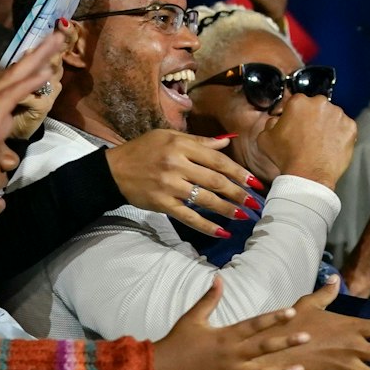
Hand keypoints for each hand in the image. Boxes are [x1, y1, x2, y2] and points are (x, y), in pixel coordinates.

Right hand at [0, 27, 69, 195]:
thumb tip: (4, 157)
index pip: (4, 84)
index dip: (23, 70)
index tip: (41, 57)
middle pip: (11, 73)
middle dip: (36, 55)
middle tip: (56, 37)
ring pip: (13, 77)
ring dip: (37, 60)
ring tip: (56, 42)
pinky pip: (9, 96)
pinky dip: (27, 84)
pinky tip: (44, 72)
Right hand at [105, 128, 256, 237]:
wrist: (114, 170)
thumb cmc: (143, 150)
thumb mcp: (169, 137)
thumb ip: (199, 141)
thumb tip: (226, 142)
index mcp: (181, 146)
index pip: (217, 161)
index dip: (239, 172)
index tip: (255, 182)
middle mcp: (177, 165)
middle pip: (215, 181)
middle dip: (238, 193)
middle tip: (255, 202)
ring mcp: (169, 186)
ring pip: (205, 200)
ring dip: (228, 210)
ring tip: (244, 216)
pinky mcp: (162, 204)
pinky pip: (189, 217)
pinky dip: (207, 226)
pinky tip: (222, 232)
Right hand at [150, 275, 313, 369]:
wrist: (162, 367)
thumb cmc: (178, 340)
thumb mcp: (193, 317)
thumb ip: (209, 298)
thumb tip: (219, 277)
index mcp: (226, 335)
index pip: (254, 324)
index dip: (273, 317)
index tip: (292, 312)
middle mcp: (231, 354)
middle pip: (263, 347)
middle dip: (286, 342)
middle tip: (307, 337)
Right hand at [249, 93, 356, 188]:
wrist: (308, 175)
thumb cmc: (287, 157)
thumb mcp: (265, 138)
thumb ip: (271, 122)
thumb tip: (276, 120)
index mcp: (299, 101)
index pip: (297, 102)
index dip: (295, 115)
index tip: (296, 124)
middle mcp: (320, 103)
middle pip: (317, 107)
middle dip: (313, 118)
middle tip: (308, 135)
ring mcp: (338, 115)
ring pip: (332, 116)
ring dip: (328, 126)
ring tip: (320, 143)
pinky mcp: (350, 127)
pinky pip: (345, 128)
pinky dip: (340, 135)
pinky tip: (330, 146)